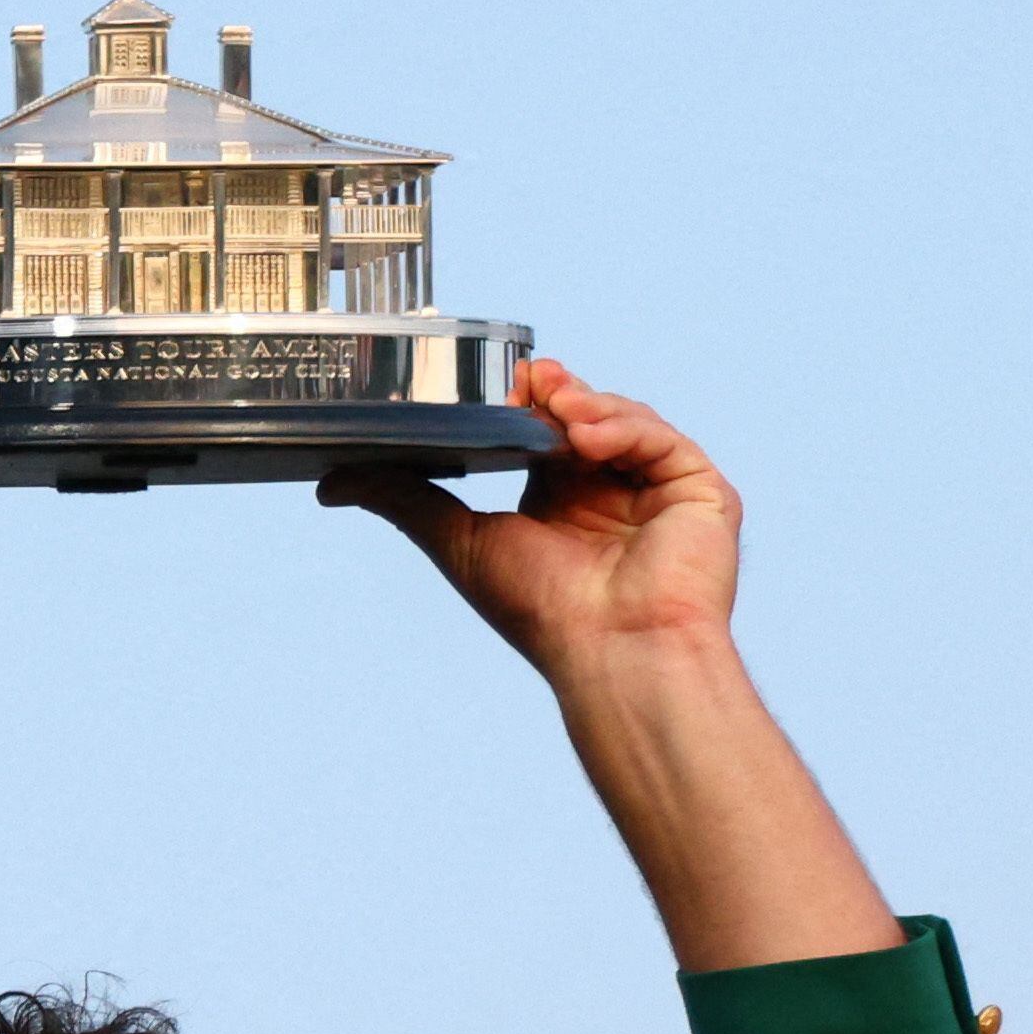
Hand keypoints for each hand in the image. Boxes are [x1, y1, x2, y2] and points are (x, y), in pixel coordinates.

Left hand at [321, 362, 740, 695]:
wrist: (611, 652)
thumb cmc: (542, 614)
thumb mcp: (459, 542)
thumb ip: (403, 499)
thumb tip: (330, 482)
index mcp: (562, 503)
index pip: (544, 430)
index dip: (523, 402)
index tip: (501, 385)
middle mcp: (611, 494)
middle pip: (584, 414)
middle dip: (554, 394)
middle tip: (526, 382)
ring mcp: (659, 492)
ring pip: (622, 419)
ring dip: (585, 405)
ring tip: (553, 404)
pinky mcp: (702, 492)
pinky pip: (661, 438)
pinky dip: (625, 425)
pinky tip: (589, 433)